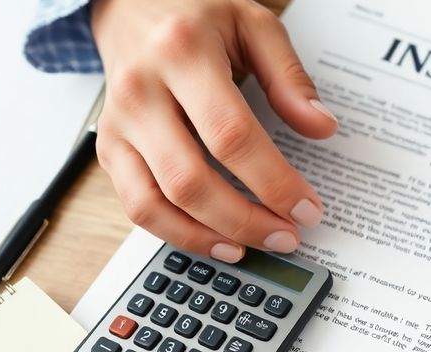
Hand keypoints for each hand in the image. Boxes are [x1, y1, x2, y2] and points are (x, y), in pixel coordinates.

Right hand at [92, 0, 337, 261]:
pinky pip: (137, 206)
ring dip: (208, 238)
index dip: (273, 181)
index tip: (307, 208)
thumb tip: (321, 127)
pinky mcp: (109, 148)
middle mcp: (141, 91)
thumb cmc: (196, 14)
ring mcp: (119, 124)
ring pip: (155, 203)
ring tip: (253, 248)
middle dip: (245, 220)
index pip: (231, 134)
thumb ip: (290, 76)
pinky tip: (216, 241)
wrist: (130, 4)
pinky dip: (176, 234)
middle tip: (288, 237)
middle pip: (189, 180)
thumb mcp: (253, 23)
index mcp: (182, 54)